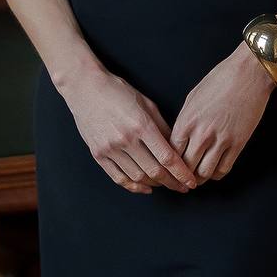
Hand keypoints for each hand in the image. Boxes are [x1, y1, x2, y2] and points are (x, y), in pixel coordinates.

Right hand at [59, 66, 199, 195]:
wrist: (86, 88)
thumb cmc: (119, 91)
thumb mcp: (147, 103)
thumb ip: (162, 127)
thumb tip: (176, 148)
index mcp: (142, 124)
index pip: (167, 157)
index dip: (181, 173)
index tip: (190, 181)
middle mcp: (126, 139)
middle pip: (154, 171)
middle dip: (172, 182)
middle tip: (183, 187)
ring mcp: (110, 149)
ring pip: (138, 177)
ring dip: (155, 185)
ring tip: (165, 184)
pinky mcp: (98, 155)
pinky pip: (118, 178)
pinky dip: (133, 186)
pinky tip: (145, 187)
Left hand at [169, 44, 276, 183]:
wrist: (248, 73)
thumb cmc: (220, 79)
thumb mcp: (193, 97)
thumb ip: (185, 120)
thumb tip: (180, 138)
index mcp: (187, 120)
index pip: (172, 152)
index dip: (170, 163)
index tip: (171, 167)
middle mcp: (202, 133)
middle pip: (186, 166)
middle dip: (183, 174)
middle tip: (183, 177)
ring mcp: (221, 140)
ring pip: (204, 173)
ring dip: (199, 178)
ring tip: (198, 176)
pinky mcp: (238, 144)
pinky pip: (223, 169)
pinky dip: (216, 174)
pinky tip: (214, 170)